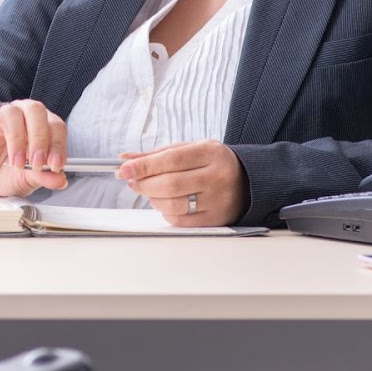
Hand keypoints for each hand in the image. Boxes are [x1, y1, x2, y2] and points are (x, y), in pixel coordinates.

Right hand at [0, 94, 68, 197]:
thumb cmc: (5, 174)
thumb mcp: (26, 181)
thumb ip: (43, 178)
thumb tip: (60, 180)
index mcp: (41, 127)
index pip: (55, 126)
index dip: (58, 144)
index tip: (55, 165)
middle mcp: (22, 116)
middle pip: (36, 111)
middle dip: (40, 139)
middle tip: (37, 163)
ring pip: (12, 111)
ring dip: (17, 137)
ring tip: (17, 162)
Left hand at [116, 140, 246, 225]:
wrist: (248, 181)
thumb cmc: (213, 163)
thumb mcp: (190, 149)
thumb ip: (158, 154)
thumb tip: (126, 159)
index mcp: (210, 153)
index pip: (171, 160)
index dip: (144, 166)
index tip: (123, 169)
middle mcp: (217, 176)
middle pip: (170, 184)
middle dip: (144, 184)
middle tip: (132, 181)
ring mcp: (218, 200)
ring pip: (173, 205)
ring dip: (153, 199)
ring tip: (151, 191)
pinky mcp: (216, 220)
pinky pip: (180, 221)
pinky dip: (166, 212)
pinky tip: (166, 203)